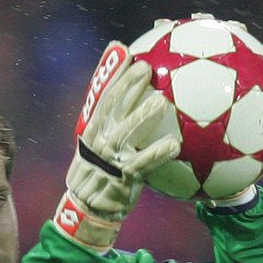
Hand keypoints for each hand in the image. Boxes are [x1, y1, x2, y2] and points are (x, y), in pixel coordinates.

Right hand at [54, 42, 178, 249]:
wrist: (87, 210)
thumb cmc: (100, 174)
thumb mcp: (99, 148)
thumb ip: (115, 124)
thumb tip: (139, 102)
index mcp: (94, 130)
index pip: (103, 96)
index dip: (114, 74)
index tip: (127, 52)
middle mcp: (99, 141)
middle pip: (113, 108)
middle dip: (128, 86)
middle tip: (147, 67)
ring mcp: (110, 159)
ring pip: (126, 133)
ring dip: (143, 116)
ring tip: (161, 101)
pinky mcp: (122, 178)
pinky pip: (143, 164)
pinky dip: (158, 153)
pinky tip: (175, 145)